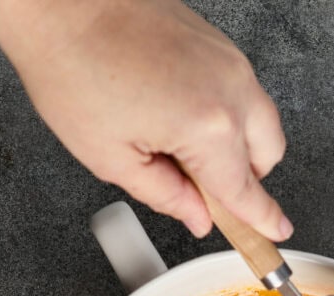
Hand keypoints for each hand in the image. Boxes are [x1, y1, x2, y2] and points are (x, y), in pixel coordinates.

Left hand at [0, 0, 290, 239]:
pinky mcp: (218, 42)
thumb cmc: (73, 65)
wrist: (59, 1)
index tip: (275, 234)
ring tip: (178, 146)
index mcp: (209, 127)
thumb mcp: (113, 159)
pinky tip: (177, 114)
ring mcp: (228, 59)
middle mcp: (231, 88)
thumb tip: (196, 215)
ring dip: (234, 145)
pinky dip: (223, 114)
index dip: (261, 220)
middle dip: (243, 179)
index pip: (246, 191)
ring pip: (259, 120)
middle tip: (200, 188)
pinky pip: (240, 91)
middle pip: (268, 155)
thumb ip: (166, 196)